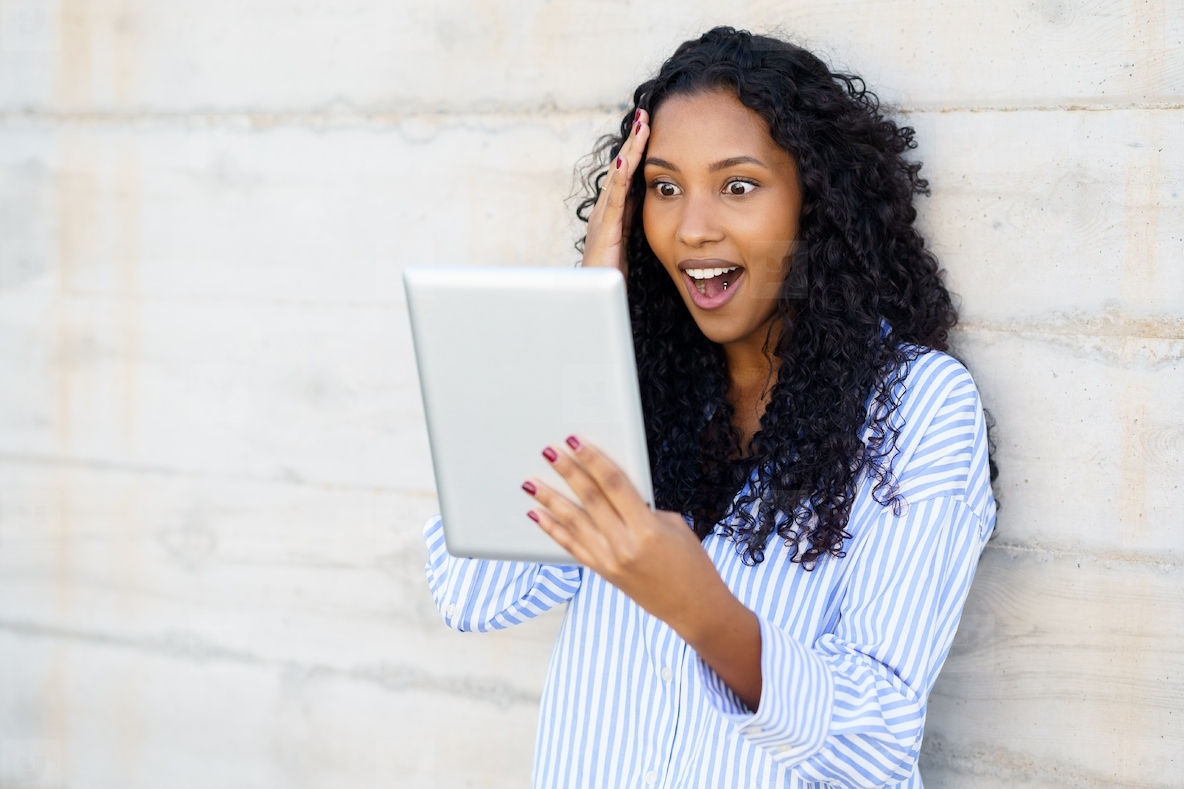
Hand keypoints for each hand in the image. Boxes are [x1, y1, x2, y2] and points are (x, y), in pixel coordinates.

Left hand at [522, 435, 733, 643]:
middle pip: (589, 499)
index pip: (614, 484)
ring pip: (573, 523)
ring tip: (532, 483)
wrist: (693, 608)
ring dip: (550, 500)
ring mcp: (609, 561)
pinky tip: (538, 515)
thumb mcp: (674, 526)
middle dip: (567, 473)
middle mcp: (624, 545)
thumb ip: (643, 507)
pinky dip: (552, 529)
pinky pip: (571, 547)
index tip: (576, 442)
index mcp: (647, 529)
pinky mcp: (602, 572)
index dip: (593, 460)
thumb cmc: (692, 564)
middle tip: (549, 453)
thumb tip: (614, 492)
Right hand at [582, 110, 649, 275]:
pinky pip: (613, 201)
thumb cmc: (613, 277)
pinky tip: (624, 160)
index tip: (649, 128)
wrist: (595, 300)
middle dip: (633, 142)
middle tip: (645, 115)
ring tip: (640, 127)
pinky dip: (619, 179)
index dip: (638, 152)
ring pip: (618, 178)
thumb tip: (658, 211)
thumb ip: (636, 226)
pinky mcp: (604, 232)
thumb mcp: (630, 246)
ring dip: (629, 151)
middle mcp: (605, 212)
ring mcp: (602, 220)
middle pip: (622, 170)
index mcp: (614, 215)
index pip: (628, 176)